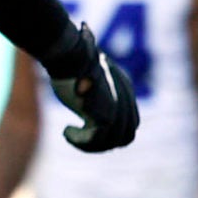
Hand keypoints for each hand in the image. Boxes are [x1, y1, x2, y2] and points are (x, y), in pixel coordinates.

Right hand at [44, 21, 140, 152]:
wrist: (69, 53)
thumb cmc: (71, 61)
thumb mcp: (88, 74)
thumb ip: (94, 89)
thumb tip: (85, 91)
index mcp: (126, 89)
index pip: (130, 122)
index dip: (112, 133)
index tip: (88, 130)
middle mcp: (126, 99)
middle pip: (125, 136)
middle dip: (102, 144)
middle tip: (80, 139)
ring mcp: (117, 108)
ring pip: (112, 141)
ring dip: (89, 144)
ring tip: (69, 134)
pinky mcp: (104, 114)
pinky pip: (96, 138)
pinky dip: (80, 140)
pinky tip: (66, 131)